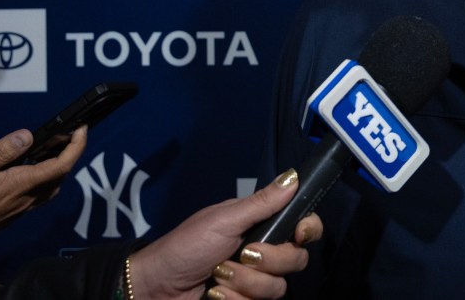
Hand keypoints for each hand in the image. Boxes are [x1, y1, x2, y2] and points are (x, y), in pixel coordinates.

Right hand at [0, 125, 86, 251]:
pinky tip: (29, 171)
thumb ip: (2, 153)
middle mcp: (26, 200)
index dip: (77, 145)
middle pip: (60, 175)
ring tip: (50, 149)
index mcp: (20, 186)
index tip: (82, 129)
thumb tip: (28, 136)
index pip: (62, 165)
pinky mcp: (12, 215)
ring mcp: (20, 210)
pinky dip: (43, 179)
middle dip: (70, 153)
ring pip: (51, 187)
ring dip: (57, 167)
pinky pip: (38, 196)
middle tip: (65, 134)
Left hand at [127, 170, 322, 299]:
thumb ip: (261, 203)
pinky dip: (233, 299)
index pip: (303, 226)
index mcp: (262, 226)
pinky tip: (214, 293)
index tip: (299, 233)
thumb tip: (293, 176)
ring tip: (218, 276)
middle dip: (267, 259)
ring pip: (277, 287)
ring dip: (243, 282)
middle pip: (296, 259)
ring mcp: (256, 281)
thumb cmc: (186, 246)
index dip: (308, 230)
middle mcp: (264, 253)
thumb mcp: (223, 220)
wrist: (157, 287)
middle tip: (241, 254)